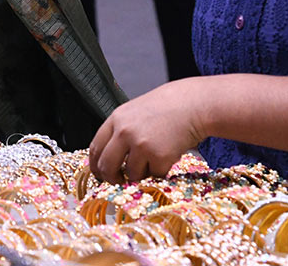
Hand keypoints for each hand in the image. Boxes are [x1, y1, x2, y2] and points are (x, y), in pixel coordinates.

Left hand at [88, 78, 210, 182]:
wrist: (192, 105)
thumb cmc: (165, 109)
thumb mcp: (134, 113)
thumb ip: (119, 132)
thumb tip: (107, 160)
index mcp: (116, 119)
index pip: (95, 148)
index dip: (95, 166)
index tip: (99, 175)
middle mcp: (124, 132)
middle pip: (106, 166)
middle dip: (111, 179)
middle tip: (119, 182)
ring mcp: (141, 144)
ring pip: (132, 174)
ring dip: (142, 172)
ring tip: (154, 156)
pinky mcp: (158, 156)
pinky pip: (154, 175)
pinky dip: (161, 170)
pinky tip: (168, 154)